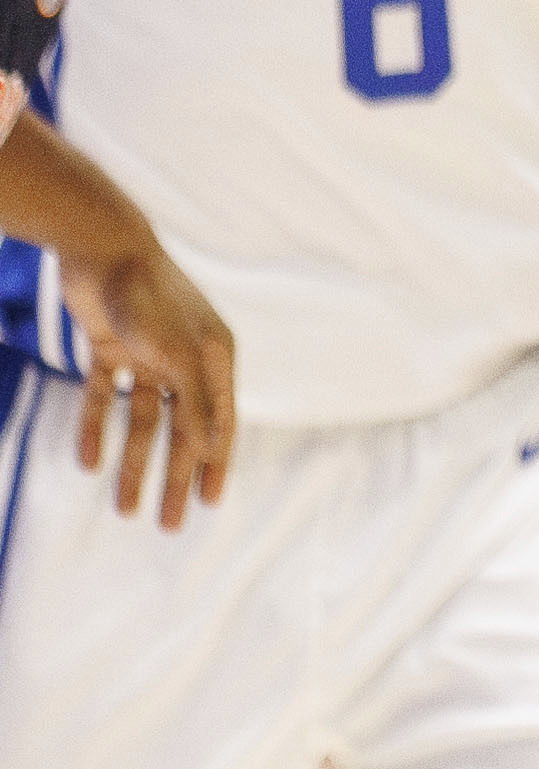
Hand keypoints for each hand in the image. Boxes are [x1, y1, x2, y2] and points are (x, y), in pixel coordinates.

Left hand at [54, 225, 235, 525]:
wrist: (100, 245)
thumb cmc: (149, 297)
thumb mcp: (177, 355)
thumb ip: (194, 405)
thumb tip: (206, 454)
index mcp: (214, 361)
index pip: (219, 427)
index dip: (213, 468)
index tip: (207, 506)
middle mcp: (185, 361)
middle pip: (180, 433)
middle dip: (171, 479)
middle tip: (164, 523)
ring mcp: (147, 354)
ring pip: (141, 421)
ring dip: (132, 464)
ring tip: (123, 507)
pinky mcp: (110, 346)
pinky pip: (103, 396)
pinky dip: (95, 427)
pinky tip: (88, 460)